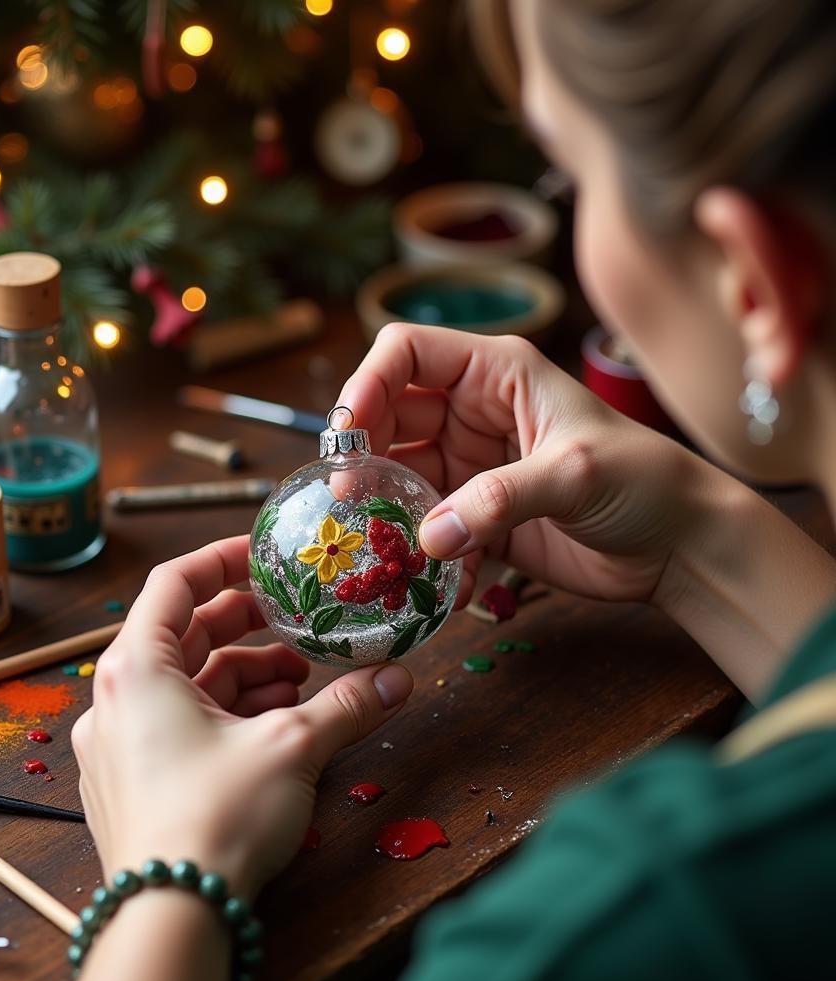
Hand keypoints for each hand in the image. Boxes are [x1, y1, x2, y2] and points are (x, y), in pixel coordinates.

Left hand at [71, 536, 413, 897]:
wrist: (172, 916)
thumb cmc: (216, 815)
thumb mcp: (292, 747)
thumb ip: (347, 704)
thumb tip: (397, 678)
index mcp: (136, 667)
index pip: (174, 583)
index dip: (223, 559)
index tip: (266, 555)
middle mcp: (115, 699)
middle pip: (185, 636)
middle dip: (249, 628)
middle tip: (300, 625)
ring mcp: (117, 745)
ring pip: (187, 686)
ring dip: (246, 678)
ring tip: (300, 687)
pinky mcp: (131, 783)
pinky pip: (179, 725)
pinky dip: (226, 715)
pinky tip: (275, 727)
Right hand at [338, 324, 712, 607]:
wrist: (679, 547)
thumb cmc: (644, 483)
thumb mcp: (575, 473)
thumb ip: (500, 498)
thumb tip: (429, 535)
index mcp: (496, 375)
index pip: (406, 353)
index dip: (367, 383)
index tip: (348, 435)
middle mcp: (474, 414)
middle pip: (389, 416)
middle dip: (364, 454)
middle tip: (348, 500)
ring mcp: (471, 467)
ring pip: (400, 477)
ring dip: (385, 510)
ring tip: (378, 546)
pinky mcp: (476, 518)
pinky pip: (427, 528)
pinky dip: (422, 554)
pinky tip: (436, 581)